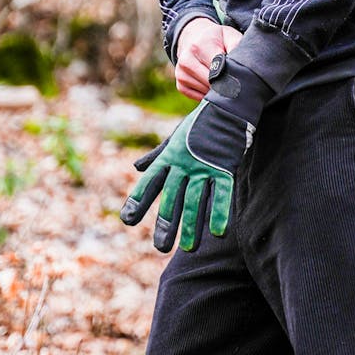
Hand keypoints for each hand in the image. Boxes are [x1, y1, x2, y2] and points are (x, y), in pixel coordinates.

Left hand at [120, 55, 272, 252]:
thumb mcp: (174, 138)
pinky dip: (219, 212)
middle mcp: (183, 163)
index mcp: (169, 157)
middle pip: (173, 197)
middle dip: (166, 223)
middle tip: (160, 247)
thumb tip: (136, 167)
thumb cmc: (199, 124)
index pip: (150, 182)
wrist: (228, 105)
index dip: (138, 201)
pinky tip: (217, 232)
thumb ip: (156, 156)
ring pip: (195, 200)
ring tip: (188, 248)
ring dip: (191, 225)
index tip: (127, 220)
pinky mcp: (225, 166)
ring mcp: (204, 165)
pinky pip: (222, 193)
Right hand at [175, 17, 242, 99]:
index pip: (218, 70)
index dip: (231, 76)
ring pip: (206, 92)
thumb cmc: (216, 38)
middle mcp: (187, 60)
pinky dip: (208, 94)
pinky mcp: (180, 84)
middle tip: (236, 82)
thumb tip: (243, 64)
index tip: (241, 77)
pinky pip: (198, 97)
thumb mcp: (228, 35)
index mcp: (199, 46)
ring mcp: (181, 73)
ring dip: (217, 91)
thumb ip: (237, 46)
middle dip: (226, 85)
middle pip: (212, 83)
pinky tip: (213, 84)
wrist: (192, 37)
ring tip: (224, 80)